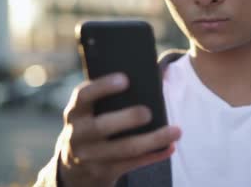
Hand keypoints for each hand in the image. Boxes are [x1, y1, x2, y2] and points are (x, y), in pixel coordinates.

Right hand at [57, 73, 180, 186]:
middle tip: (148, 112)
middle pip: (101, 126)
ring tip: (176, 131)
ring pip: (124, 149)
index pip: (83, 95)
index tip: (125, 79)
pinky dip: (154, 155)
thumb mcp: (90, 112)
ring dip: (152, 140)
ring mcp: (88, 157)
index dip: (103, 86)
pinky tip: (170, 147)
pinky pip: (132, 164)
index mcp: (75, 112)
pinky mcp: (103, 172)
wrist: (74, 168)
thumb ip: (108, 98)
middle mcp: (77, 134)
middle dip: (127, 119)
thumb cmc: (93, 126)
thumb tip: (154, 78)